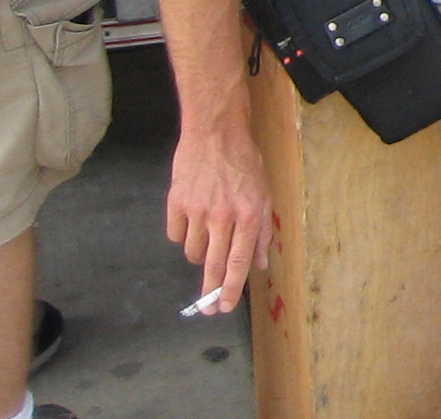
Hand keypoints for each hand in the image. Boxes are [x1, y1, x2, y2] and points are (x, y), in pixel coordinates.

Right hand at [167, 118, 273, 313]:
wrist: (216, 132)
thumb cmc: (244, 162)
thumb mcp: (264, 194)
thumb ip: (262, 231)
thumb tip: (261, 264)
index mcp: (248, 215)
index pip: (238, 263)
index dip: (231, 289)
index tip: (223, 308)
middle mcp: (222, 216)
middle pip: (212, 266)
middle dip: (210, 292)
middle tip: (207, 308)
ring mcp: (196, 210)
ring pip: (193, 252)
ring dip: (200, 254)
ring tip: (208, 235)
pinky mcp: (176, 203)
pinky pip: (176, 235)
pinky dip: (183, 235)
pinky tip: (192, 220)